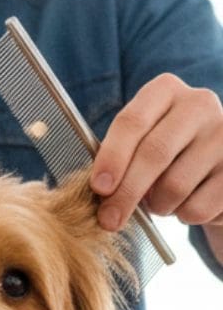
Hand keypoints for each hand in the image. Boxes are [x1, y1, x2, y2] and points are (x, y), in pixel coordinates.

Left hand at [90, 74, 222, 232]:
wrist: (215, 168)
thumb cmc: (166, 154)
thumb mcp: (141, 143)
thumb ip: (121, 158)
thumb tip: (103, 194)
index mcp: (166, 90)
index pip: (133, 121)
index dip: (112, 157)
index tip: (98, 187)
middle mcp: (200, 104)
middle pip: (154, 153)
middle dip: (126, 192)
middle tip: (109, 219)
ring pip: (175, 185)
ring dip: (158, 205)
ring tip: (160, 201)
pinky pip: (197, 207)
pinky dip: (183, 215)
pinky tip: (186, 203)